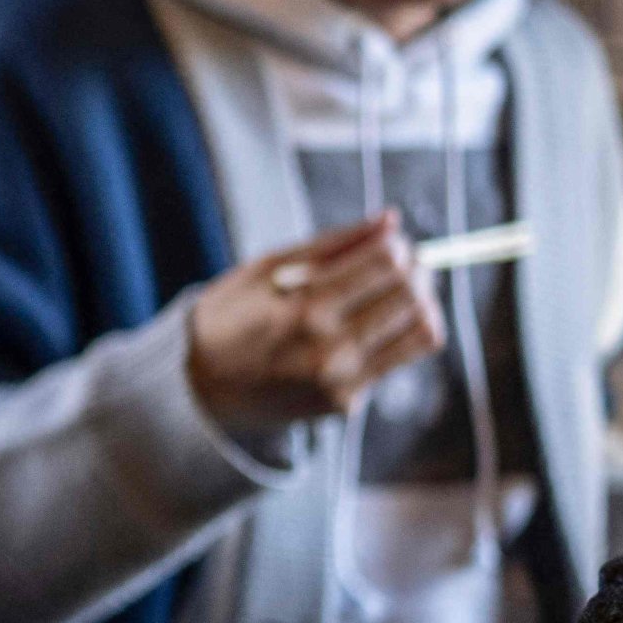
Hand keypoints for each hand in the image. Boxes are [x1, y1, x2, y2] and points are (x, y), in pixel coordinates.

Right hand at [183, 210, 442, 442]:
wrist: (198, 390)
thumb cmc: (229, 319)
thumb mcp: (265, 269)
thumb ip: (331, 245)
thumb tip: (390, 220)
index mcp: (303, 307)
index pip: (385, 262)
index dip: (396, 243)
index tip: (388, 241)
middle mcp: (328, 347)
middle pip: (410, 293)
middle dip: (415, 268)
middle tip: (399, 264)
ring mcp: (341, 380)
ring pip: (423, 329)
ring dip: (421, 301)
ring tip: (397, 292)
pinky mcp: (346, 402)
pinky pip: (402, 358)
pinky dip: (401, 333)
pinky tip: (377, 324)